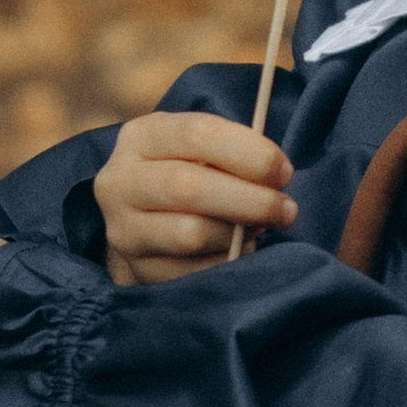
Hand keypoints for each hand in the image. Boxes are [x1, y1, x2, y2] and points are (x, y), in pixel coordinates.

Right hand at [96, 112, 295, 284]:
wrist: (142, 218)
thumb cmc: (186, 171)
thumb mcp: (198, 148)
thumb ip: (232, 152)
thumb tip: (276, 175)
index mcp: (139, 136)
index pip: (196, 134)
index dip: (248, 152)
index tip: (284, 171)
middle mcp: (119, 181)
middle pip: (188, 187)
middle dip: (250, 200)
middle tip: (287, 210)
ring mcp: (122, 229)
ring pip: (190, 234)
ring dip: (238, 234)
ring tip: (259, 228)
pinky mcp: (136, 269)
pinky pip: (192, 272)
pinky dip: (225, 262)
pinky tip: (237, 251)